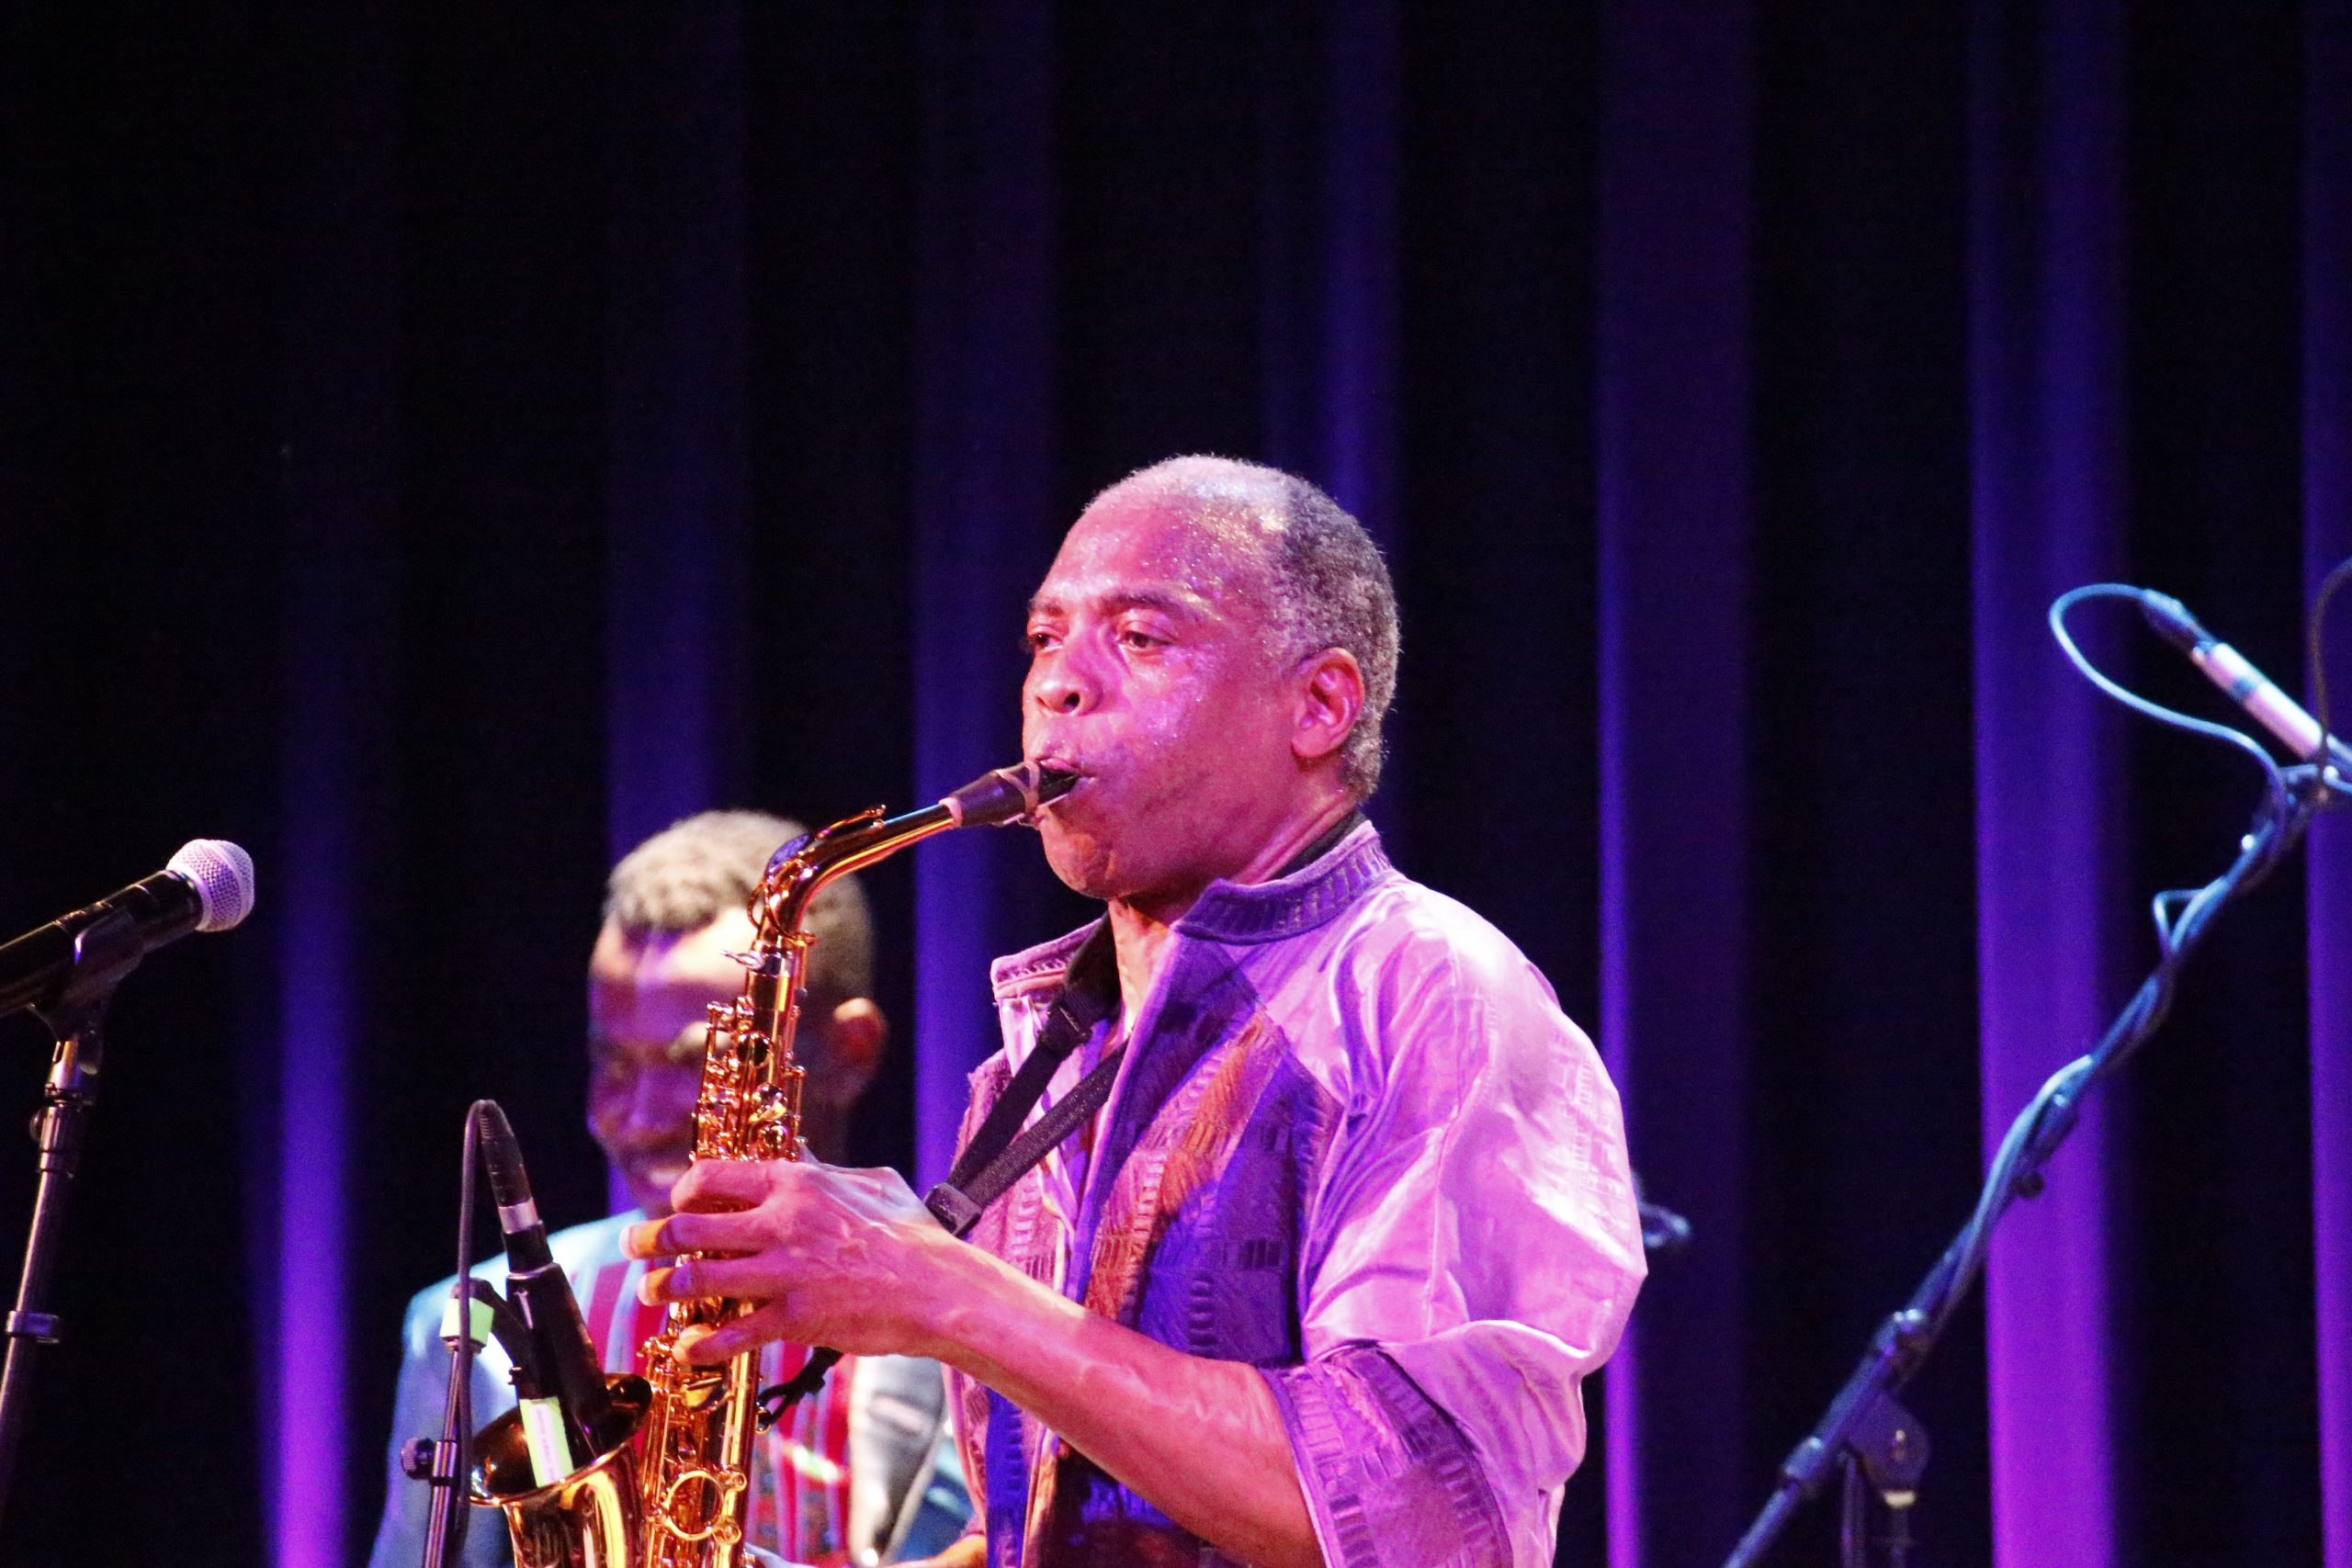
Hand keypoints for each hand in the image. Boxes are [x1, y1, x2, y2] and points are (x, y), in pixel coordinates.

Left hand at [619, 1158, 957, 1363]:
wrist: (939, 1288)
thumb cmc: (913, 1233)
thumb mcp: (871, 1182)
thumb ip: (825, 1167)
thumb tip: (796, 1152)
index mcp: (798, 1183)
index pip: (713, 1177)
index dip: (683, 1192)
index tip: (677, 1204)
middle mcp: (782, 1223)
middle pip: (690, 1228)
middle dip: (651, 1238)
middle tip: (635, 1245)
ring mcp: (785, 1273)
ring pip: (698, 1279)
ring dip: (665, 1287)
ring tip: (652, 1292)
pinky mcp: (795, 1318)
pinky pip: (732, 1334)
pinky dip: (702, 1344)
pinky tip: (688, 1347)